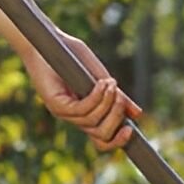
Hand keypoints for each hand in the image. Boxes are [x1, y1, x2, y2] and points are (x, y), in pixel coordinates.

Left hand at [23, 32, 143, 151]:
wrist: (47, 41)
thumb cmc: (71, 56)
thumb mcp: (100, 78)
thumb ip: (115, 96)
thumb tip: (137, 114)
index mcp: (84, 114)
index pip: (101, 140)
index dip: (117, 141)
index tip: (132, 130)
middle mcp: (73, 118)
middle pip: (101, 136)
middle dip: (116, 118)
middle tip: (121, 98)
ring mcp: (63, 113)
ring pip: (93, 122)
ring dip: (108, 103)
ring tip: (111, 84)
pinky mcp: (56, 104)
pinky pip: (82, 109)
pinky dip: (96, 98)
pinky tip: (103, 83)